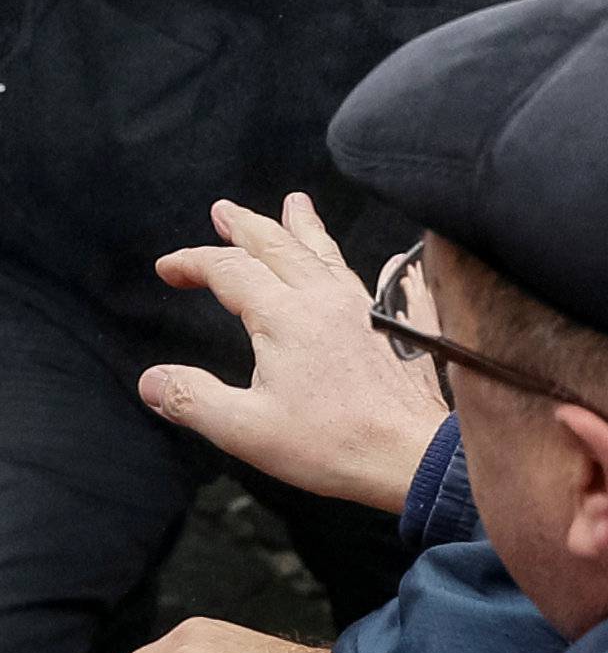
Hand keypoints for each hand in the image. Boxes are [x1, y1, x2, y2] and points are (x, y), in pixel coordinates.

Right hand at [139, 194, 446, 514]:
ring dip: (302, 227)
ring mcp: (364, 303)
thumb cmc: (331, 444)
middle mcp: (326, 297)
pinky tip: (383, 258)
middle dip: (246, 225)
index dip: (194, 262)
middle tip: (224, 209)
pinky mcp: (393, 319)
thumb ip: (194, 400)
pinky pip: (377, 276)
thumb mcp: (246, 430)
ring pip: (326, 252)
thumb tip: (151, 380)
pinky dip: (366, 264)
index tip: (167, 266)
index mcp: (286, 316)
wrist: (409, 449)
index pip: (231, 270)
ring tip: (294, 203)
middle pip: (279, 245)